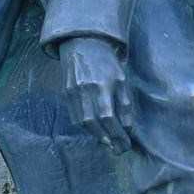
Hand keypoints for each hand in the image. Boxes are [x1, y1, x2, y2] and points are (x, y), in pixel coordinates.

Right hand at [59, 36, 131, 154]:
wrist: (83, 44)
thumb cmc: (106, 61)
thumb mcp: (121, 78)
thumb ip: (124, 103)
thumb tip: (127, 128)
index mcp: (101, 84)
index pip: (109, 117)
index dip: (117, 134)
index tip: (125, 144)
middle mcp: (85, 90)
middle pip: (94, 123)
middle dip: (107, 139)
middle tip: (118, 149)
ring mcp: (73, 92)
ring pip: (83, 122)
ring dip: (96, 136)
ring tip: (109, 143)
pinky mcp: (66, 94)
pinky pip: (75, 117)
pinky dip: (86, 128)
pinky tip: (95, 131)